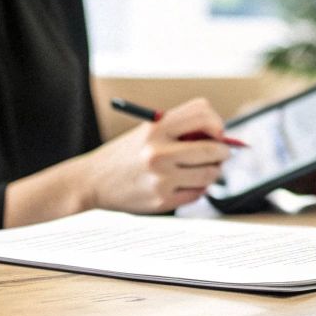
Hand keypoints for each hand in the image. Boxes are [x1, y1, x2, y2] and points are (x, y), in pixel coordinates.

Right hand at [76, 97, 231, 213]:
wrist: (92, 181)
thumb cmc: (127, 154)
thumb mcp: (148, 131)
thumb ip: (181, 130)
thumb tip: (222, 139)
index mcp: (156, 128)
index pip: (202, 114)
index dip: (217, 123)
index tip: (217, 133)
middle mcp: (158, 153)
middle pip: (213, 149)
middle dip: (223, 152)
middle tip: (222, 154)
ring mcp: (160, 179)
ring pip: (209, 174)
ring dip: (213, 172)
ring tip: (205, 170)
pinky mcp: (161, 201)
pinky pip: (197, 193)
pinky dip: (198, 189)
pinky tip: (187, 184)